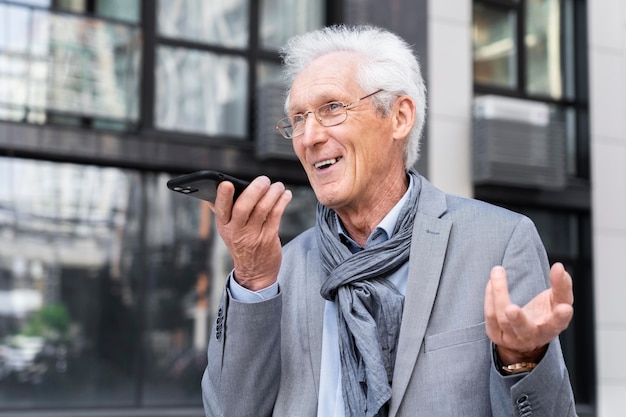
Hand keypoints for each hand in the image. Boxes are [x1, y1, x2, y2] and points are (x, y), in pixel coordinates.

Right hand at [209, 176, 291, 290]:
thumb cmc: (241, 243)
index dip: (223, 196)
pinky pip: (276, 215)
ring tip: (278, 186)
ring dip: (273, 193)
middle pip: (243, 207)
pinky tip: (285, 195)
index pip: (220, 209)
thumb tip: (213, 189)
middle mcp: (237, 230)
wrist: (254, 272)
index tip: (227, 184)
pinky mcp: (269, 237)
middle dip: (255, 189)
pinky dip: (282, 201)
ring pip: (263, 209)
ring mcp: (253, 235)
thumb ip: (222, 210)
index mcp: (224, 225)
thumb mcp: (228, 230)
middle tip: (264, 180)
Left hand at [484, 262, 573, 363]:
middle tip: (511, 309)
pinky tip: (492, 281)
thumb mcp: (558, 302)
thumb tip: (559, 267)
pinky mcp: (496, 335)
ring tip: (498, 271)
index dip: (561, 317)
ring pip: (501, 318)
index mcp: (550, 328)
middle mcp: (530, 336)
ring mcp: (511, 338)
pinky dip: (490, 295)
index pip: (557, 323)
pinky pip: (490, 315)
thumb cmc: (545, 315)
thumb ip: (562, 285)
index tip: (565, 308)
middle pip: (523, 328)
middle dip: (517, 319)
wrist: (526, 337)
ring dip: (498, 292)